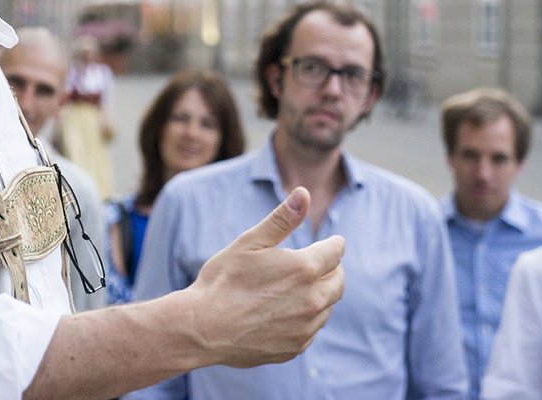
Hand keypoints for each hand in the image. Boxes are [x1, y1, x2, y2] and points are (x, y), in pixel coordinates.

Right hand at [186, 188, 344, 367]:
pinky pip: (311, 329)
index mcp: (304, 269)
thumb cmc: (223, 280)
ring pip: (326, 307)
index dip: (333, 244)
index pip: (336, 252)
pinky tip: (283, 311)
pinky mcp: (295, 348)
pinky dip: (305, 318)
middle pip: (339, 281)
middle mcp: (312, 300)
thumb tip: (303, 193)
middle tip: (318, 263)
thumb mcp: (250, 241)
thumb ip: (282, 219)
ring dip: (319, 294)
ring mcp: (305, 328)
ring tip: (294, 287)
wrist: (203, 328)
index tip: (332, 242)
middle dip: (332, 269)